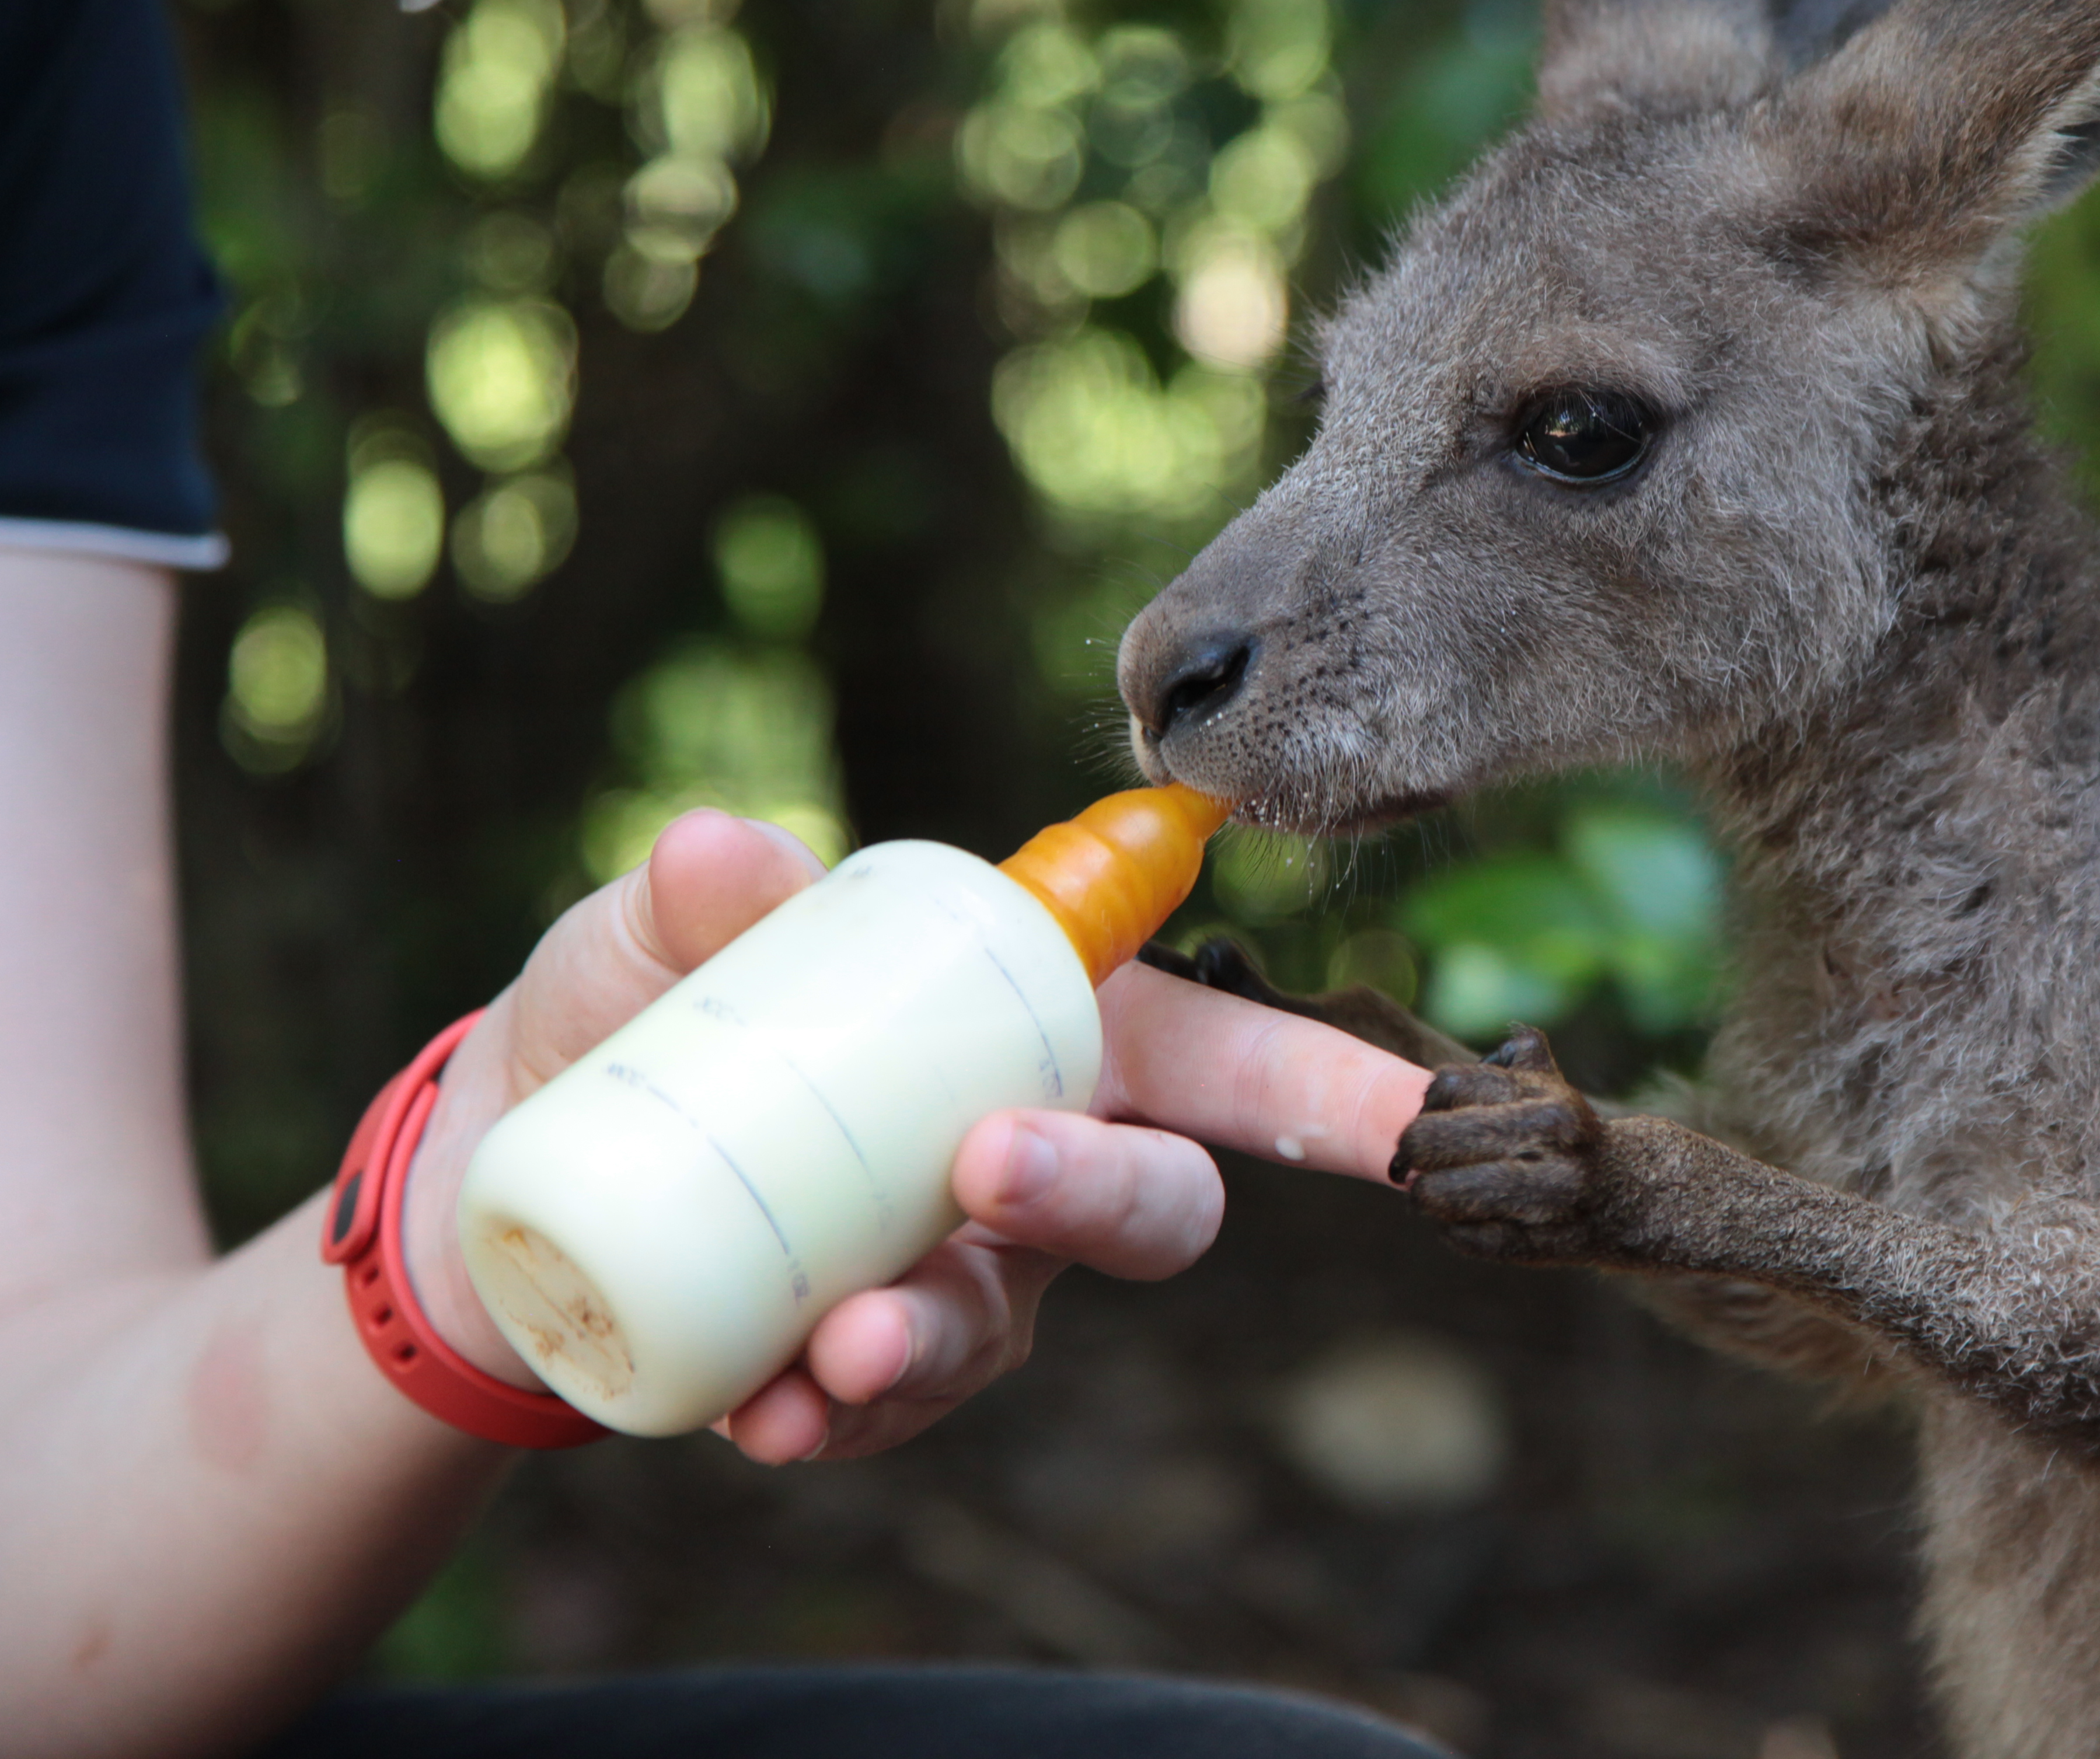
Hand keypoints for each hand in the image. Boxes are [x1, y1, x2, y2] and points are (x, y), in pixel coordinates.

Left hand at [398, 809, 1432, 1462]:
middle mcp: (1031, 1156)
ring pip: (1019, 1320)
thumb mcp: (657, 935)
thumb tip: (726, 851)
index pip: (1226, 1057)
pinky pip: (890, 1411)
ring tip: (844, 1343)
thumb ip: (704, 895)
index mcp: (1042, 1026)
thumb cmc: (641, 1009)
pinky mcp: (862, 1363)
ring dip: (947, 1334)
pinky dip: (835, 1416)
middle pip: (1154, 1200)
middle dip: (1099, 1192)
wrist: (511, 1170)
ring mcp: (959, 1272)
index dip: (1339, 1092)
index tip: (1420, 1126)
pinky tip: (764, 1412)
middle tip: (991, 1166)